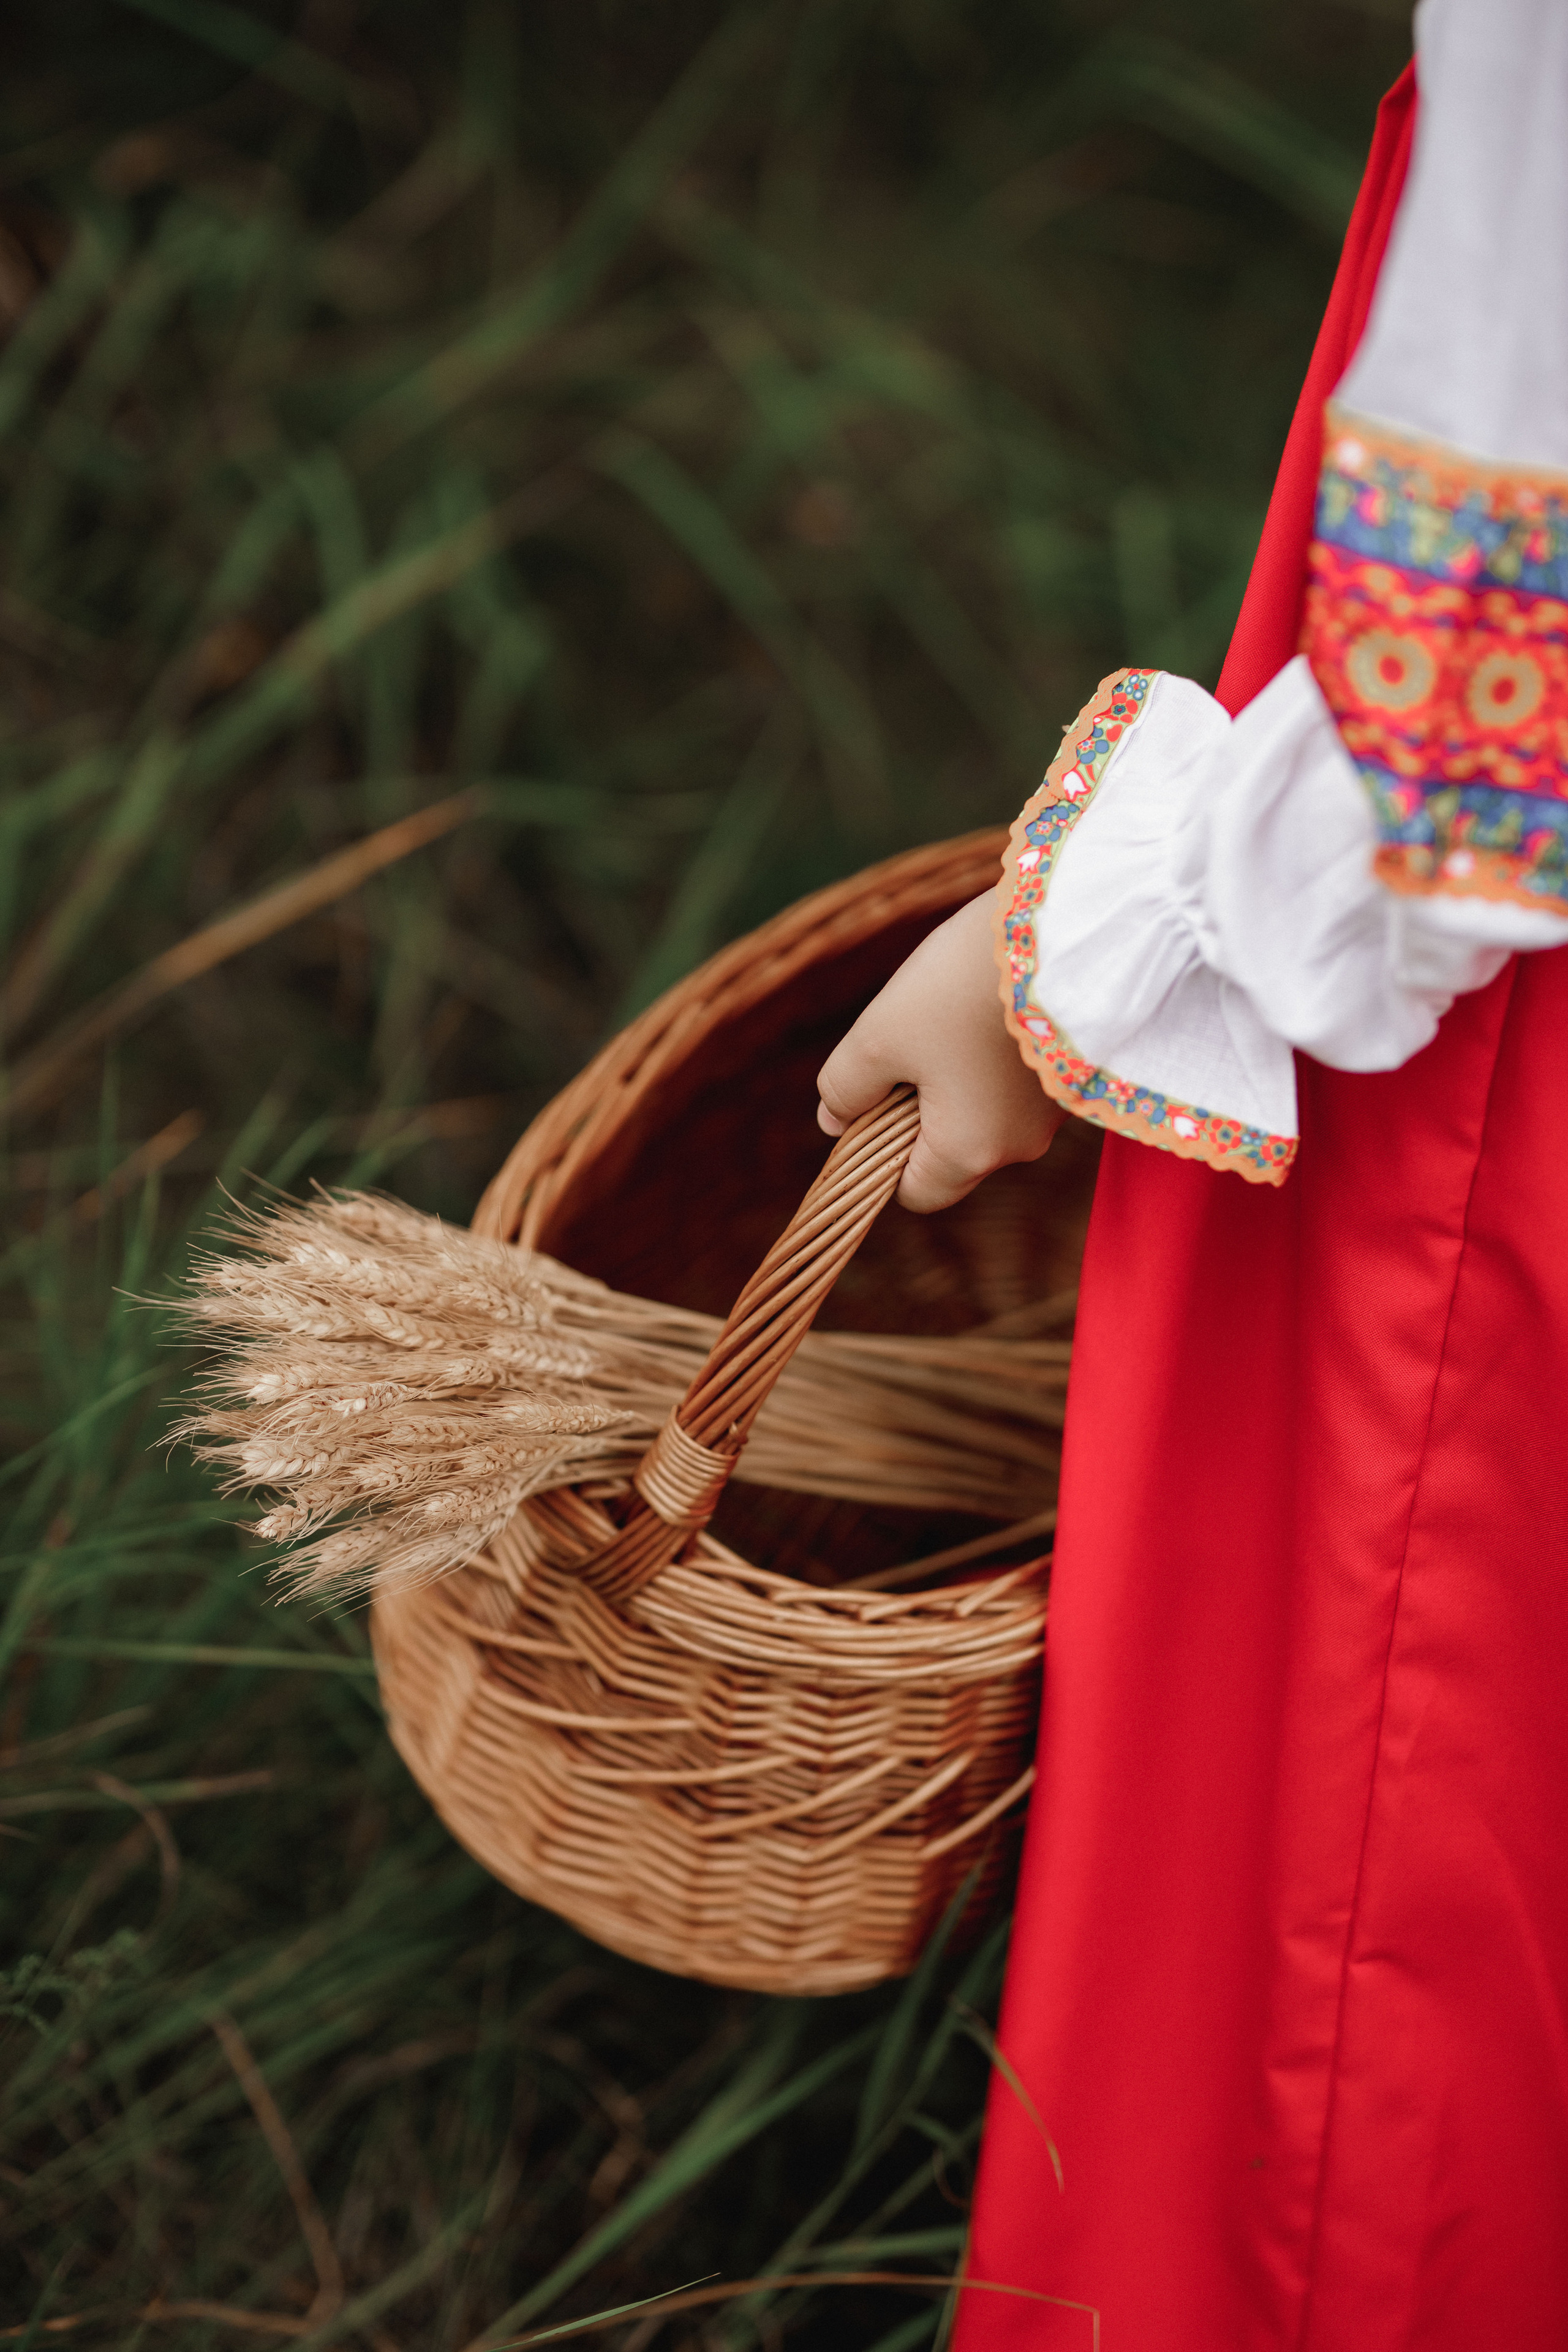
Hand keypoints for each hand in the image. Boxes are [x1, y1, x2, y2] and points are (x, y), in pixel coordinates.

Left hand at [817, 889, 1065, 1212]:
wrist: (1059, 928)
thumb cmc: (958, 987)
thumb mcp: (879, 1036)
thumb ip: (845, 1087)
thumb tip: (833, 1120)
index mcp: (969, 1152)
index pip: (915, 1192)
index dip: (881, 1157)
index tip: (874, 1099)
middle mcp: (1019, 1147)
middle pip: (951, 1156)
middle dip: (919, 1114)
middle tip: (906, 1051)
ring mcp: (1052, 1114)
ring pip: (983, 1119)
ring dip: (956, 1086)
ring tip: (948, 1022)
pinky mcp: (1073, 1077)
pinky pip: (1015, 1091)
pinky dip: (991, 1066)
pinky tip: (983, 1014)